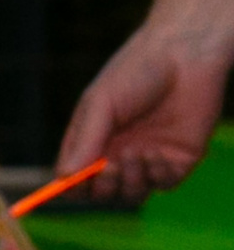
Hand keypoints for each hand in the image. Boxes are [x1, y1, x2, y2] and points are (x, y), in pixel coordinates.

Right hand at [57, 21, 232, 199]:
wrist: (186, 56)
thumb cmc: (136, 71)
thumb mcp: (101, 104)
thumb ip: (85, 142)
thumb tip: (63, 177)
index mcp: (93, 139)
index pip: (75, 176)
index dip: (69, 188)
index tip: (69, 187)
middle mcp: (119, 152)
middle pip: (102, 192)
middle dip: (103, 186)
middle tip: (110, 166)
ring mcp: (148, 158)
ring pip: (132, 193)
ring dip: (130, 181)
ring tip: (137, 152)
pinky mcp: (179, 159)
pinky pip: (163, 184)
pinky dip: (156, 175)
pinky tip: (156, 153)